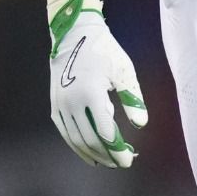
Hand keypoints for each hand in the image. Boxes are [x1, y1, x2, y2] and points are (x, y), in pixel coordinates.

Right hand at [48, 0, 147, 167]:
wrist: (74, 33)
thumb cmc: (103, 50)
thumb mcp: (123, 71)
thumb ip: (132, 98)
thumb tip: (141, 124)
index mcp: (91, 94)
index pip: (105, 133)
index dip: (117, 150)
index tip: (128, 159)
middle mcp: (72, 102)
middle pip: (90, 140)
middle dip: (106, 155)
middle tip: (120, 162)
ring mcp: (61, 104)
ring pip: (75, 139)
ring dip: (91, 153)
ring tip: (106, 161)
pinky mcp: (55, 104)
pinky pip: (65, 131)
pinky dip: (76, 145)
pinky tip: (87, 152)